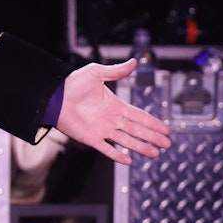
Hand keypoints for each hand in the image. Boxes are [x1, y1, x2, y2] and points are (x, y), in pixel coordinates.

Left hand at [55, 58, 171, 164]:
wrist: (54, 96)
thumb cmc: (73, 83)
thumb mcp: (96, 73)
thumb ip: (116, 71)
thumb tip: (135, 61)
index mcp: (115, 105)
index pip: (139, 116)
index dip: (153, 123)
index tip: (167, 129)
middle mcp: (111, 119)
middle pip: (137, 130)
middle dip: (153, 137)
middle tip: (168, 144)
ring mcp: (102, 130)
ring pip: (126, 141)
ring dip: (141, 147)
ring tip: (156, 154)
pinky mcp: (91, 138)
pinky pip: (107, 149)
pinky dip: (117, 156)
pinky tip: (129, 161)